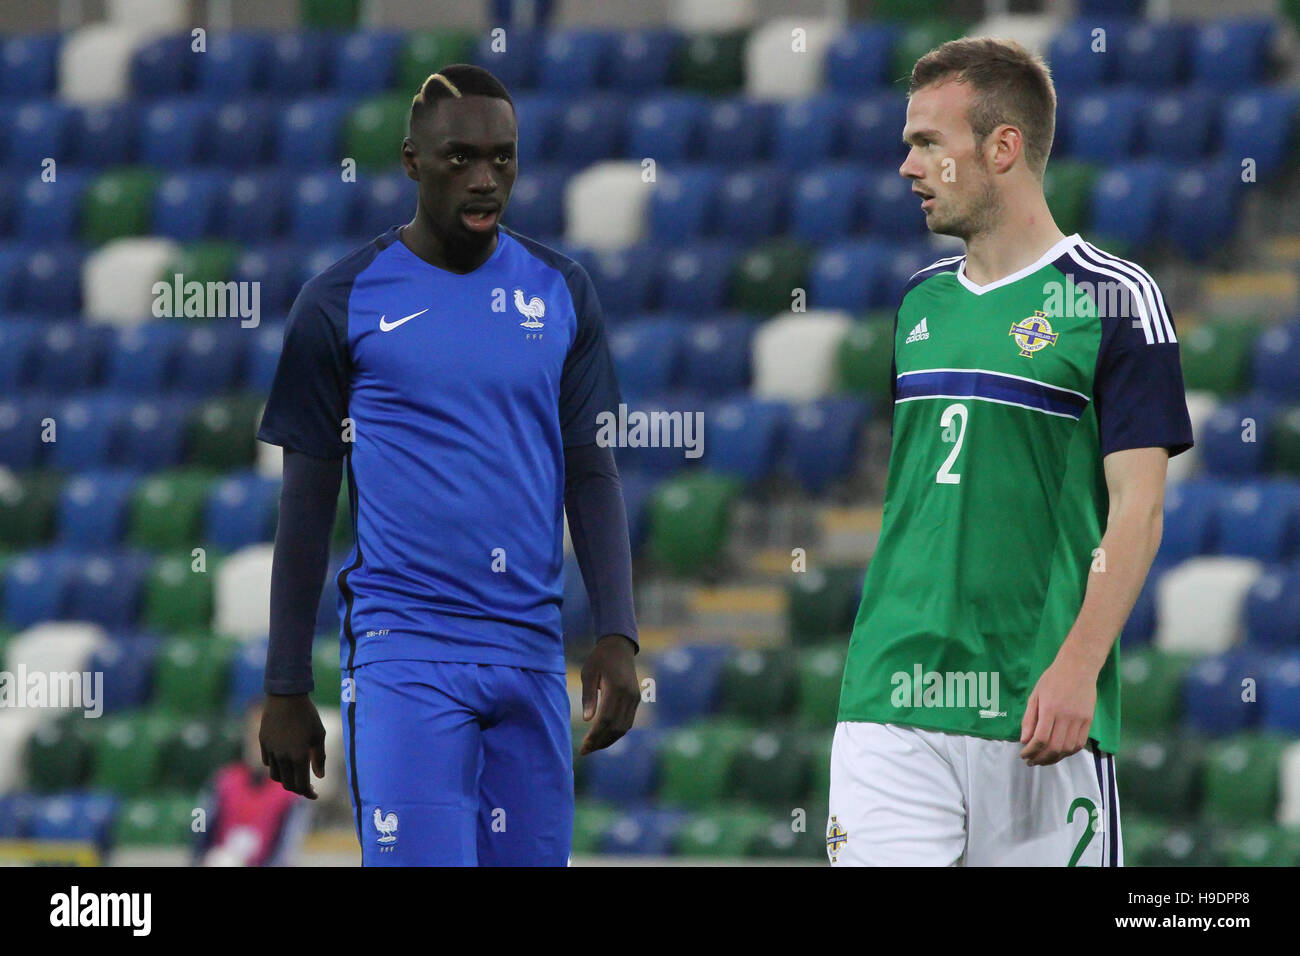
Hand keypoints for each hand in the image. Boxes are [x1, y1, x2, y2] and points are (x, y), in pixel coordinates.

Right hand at [260, 693, 326, 797]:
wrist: (286, 696)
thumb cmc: (308, 715)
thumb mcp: (319, 735)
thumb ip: (320, 757)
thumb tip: (319, 776)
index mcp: (299, 757)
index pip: (301, 785)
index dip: (308, 793)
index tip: (315, 795)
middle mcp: (282, 757)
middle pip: (287, 784)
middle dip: (298, 789)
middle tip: (308, 787)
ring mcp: (271, 751)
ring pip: (276, 776)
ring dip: (286, 779)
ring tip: (296, 775)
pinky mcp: (263, 743)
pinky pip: (268, 762)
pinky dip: (277, 767)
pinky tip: (285, 762)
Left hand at [578, 634, 638, 755]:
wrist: (619, 646)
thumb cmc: (599, 659)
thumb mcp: (588, 673)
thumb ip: (588, 696)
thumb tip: (587, 720)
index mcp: (616, 688)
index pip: (605, 720)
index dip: (594, 736)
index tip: (583, 747)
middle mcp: (628, 696)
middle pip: (616, 727)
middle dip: (600, 742)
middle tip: (585, 751)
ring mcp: (635, 698)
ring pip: (624, 727)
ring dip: (609, 740)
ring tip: (593, 747)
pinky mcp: (636, 699)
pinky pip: (628, 722)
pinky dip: (617, 732)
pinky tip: (604, 736)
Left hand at [1019, 650, 1098, 766]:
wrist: (1078, 667)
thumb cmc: (1053, 679)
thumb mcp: (1035, 695)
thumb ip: (1029, 719)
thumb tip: (1024, 740)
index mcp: (1050, 709)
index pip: (1040, 738)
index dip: (1031, 751)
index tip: (1024, 755)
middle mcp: (1066, 716)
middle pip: (1054, 747)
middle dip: (1041, 758)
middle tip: (1031, 761)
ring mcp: (1080, 720)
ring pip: (1068, 748)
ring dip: (1054, 758)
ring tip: (1043, 760)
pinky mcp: (1089, 721)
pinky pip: (1079, 743)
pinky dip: (1068, 752)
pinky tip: (1058, 753)